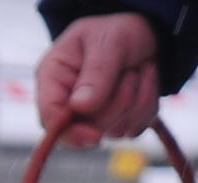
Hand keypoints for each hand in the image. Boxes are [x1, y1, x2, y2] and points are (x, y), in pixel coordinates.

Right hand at [37, 13, 163, 147]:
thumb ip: (95, 73)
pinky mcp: (115, 124)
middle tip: (129, 69)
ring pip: (115, 130)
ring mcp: (91, 119)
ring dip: (137, 99)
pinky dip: (148, 105)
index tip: (94, 135)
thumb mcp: (108, 41)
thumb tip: (79, 107)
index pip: (50, 116)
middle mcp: (67, 104)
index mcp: (53, 78)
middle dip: (118, 101)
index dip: (70, 131)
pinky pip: (135, 128)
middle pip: (87, 129)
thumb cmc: (118, 32)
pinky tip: (143, 82)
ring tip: (136, 70)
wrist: (144, 34)